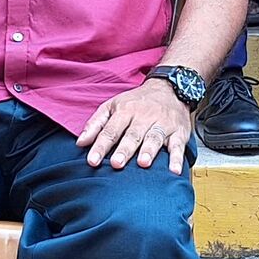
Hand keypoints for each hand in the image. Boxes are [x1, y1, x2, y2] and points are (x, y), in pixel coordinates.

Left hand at [79, 77, 194, 173]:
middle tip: (116, 163)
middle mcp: (144, 117)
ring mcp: (162, 124)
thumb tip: (80, 143)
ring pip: (155, 137)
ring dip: (149, 150)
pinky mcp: (178, 132)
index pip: (110, 130)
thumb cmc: (138, 101)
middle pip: (133, 135)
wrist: (170, 88)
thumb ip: (96, 124)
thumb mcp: (113, 106)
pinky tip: (174, 170)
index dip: (100, 146)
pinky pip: (178, 145)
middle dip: (124, 149)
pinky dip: (176, 158)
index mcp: (125, 110)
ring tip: (143, 163)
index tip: (92, 161)